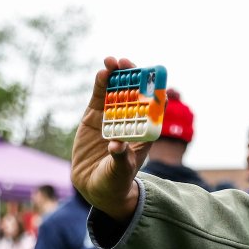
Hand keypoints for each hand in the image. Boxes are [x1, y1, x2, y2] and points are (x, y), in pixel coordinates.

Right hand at [70, 57, 152, 221]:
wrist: (96, 187)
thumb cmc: (116, 180)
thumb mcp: (121, 171)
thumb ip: (120, 158)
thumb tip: (116, 146)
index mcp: (145, 132)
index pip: (154, 106)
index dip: (154, 89)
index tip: (152, 75)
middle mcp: (130, 121)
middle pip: (134, 93)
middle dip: (131, 77)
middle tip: (126, 62)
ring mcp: (112, 118)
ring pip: (115, 92)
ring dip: (114, 76)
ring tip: (111, 61)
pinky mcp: (95, 118)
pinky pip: (99, 98)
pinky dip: (100, 85)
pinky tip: (102, 74)